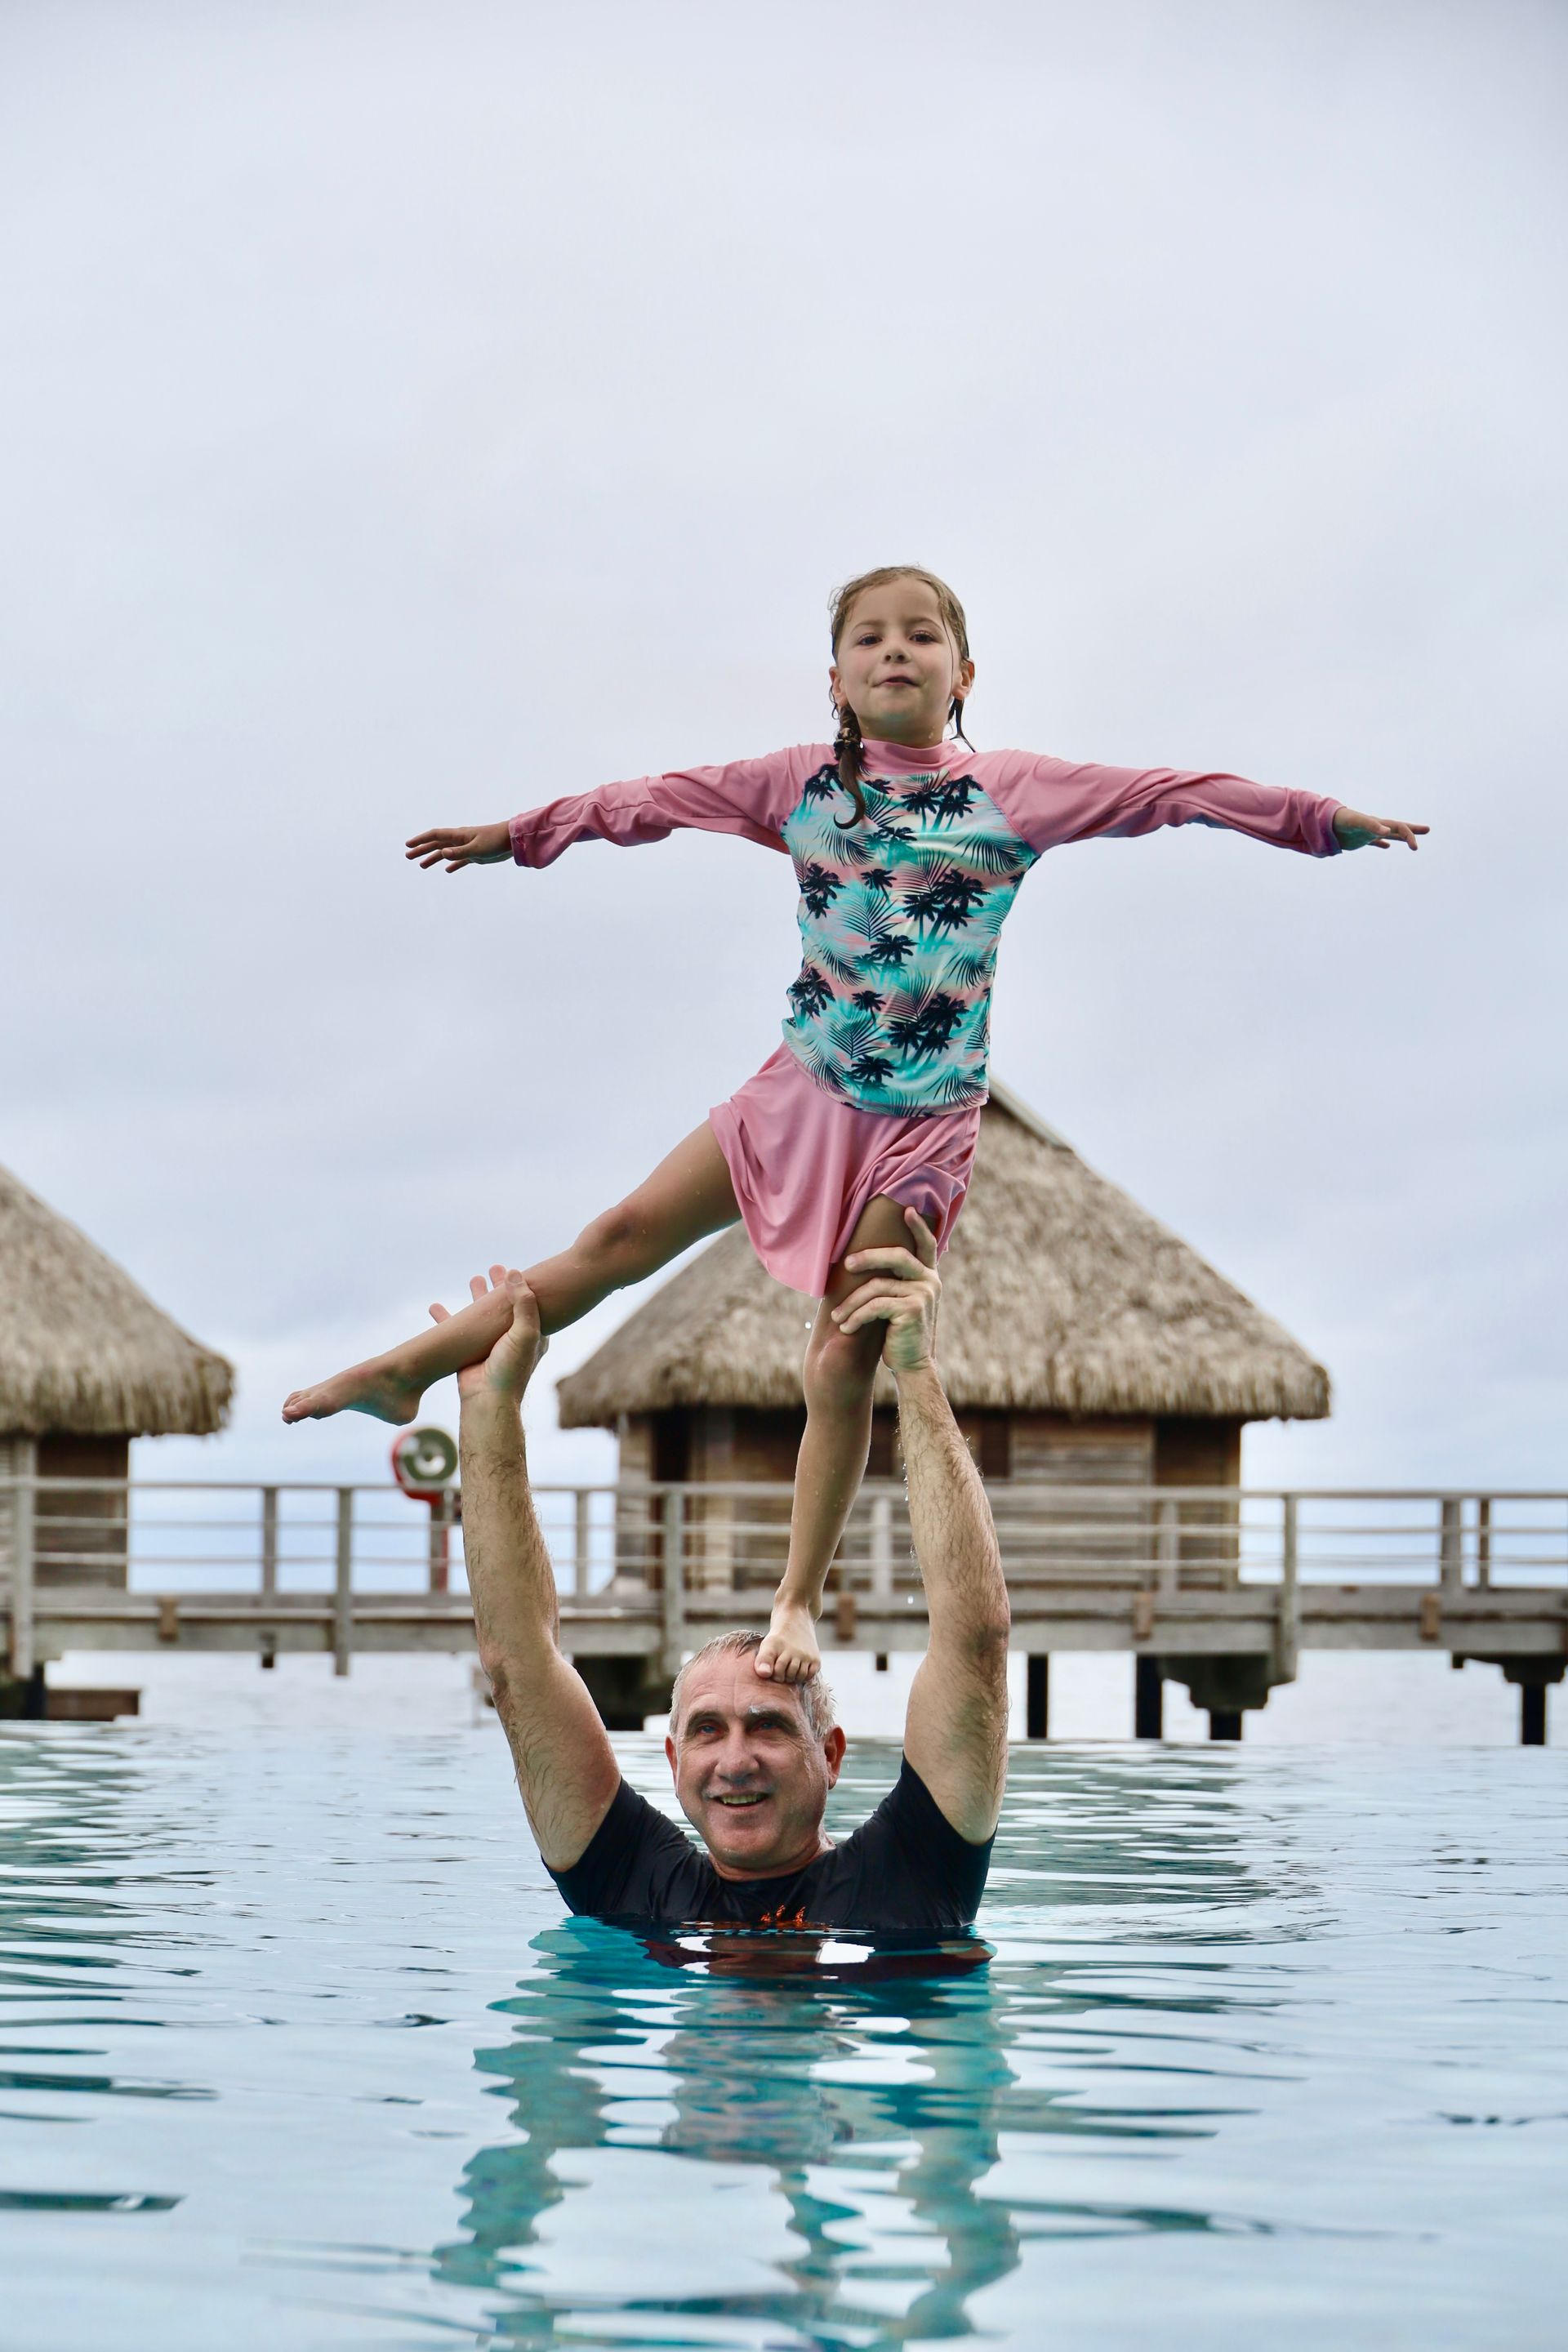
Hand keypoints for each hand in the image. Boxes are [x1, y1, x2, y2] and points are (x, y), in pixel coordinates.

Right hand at [405, 821, 512, 871]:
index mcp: (458, 835)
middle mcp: (460, 840)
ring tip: (422, 866)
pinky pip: (460, 860)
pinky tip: (447, 870)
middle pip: (436, 844)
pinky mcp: (475, 855)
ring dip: (433, 858)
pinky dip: (453, 864)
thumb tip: (442, 853)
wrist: (512, 841)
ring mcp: (467, 847)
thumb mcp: (476, 848)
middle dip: (422, 849)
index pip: (434, 835)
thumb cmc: (495, 841)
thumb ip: (459, 852)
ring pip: (446, 853)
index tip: (408, 845)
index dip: (420, 840)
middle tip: (408, 856)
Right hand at [431, 1269, 545, 1400]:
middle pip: (505, 1306)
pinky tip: (435, 1307)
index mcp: (532, 1335)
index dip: (522, 1285)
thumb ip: (523, 1303)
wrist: (488, 1401)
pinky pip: (458, 1329)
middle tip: (492, 1267)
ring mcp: (491, 1346)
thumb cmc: (511, 1369)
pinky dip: (447, 1318)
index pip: (528, 1304)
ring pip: (482, 1315)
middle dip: (499, 1288)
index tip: (514, 1268)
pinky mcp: (470, 1353)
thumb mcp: (525, 1333)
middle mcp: (512, 1339)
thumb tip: (515, 1273)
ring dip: (476, 1298)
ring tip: (473, 1277)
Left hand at [831, 1208, 940, 1375]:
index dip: (918, 1227)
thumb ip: (895, 1282)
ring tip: (836, 1316)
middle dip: (869, 1257)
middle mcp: (930, 1282)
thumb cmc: (899, 1333)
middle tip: (847, 1263)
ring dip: (852, 1303)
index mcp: (928, 1277)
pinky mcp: (912, 1310)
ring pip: (877, 1287)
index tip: (906, 1209)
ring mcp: (923, 1294)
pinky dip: (856, 1316)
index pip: (927, 1245)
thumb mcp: (901, 1303)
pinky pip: (875, 1306)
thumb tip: (863, 1261)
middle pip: (897, 1256)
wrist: (912, 1365)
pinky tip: (845, 1327)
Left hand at [1333, 806, 1428, 851]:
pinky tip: (1387, 846)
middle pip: (1398, 828)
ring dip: (1401, 837)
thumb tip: (1386, 832)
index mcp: (1378, 823)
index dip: (1409, 836)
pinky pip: (1375, 841)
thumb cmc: (1342, 820)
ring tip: (1411, 841)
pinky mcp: (1361, 838)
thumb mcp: (1357, 822)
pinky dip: (1382, 843)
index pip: (1399, 827)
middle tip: (1428, 829)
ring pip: (1389, 835)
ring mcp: (1369, 833)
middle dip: (1413, 830)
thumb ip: (1371, 825)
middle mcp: (1376, 827)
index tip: (1415, 848)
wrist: (1326, 823)